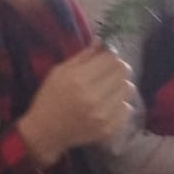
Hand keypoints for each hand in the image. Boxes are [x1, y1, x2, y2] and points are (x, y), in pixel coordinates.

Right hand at [16, 43, 134, 167]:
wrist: (45, 132)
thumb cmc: (49, 98)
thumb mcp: (59, 72)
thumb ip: (83, 56)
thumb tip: (102, 41)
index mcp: (79, 80)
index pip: (111, 59)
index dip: (110, 55)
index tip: (105, 57)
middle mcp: (94, 97)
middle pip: (123, 72)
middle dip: (117, 68)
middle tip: (108, 72)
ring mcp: (103, 115)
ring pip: (128, 89)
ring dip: (120, 85)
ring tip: (108, 88)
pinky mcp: (109, 128)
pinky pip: (127, 108)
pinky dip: (120, 103)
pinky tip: (108, 104)